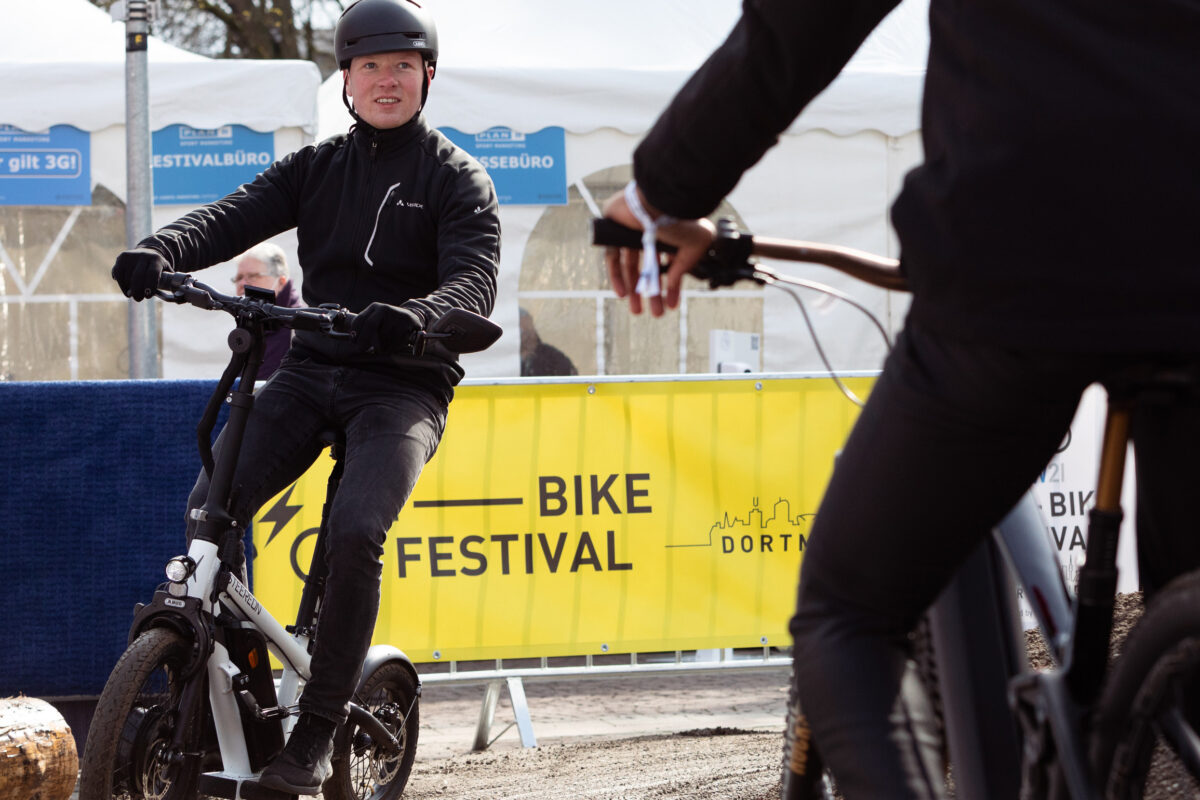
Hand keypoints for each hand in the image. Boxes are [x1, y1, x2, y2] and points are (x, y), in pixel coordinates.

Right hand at [111, 248, 171, 300]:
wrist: (148, 252)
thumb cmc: (158, 268)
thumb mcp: (166, 271)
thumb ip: (170, 282)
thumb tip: (178, 296)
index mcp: (157, 260)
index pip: (152, 273)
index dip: (150, 286)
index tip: (148, 296)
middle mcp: (144, 256)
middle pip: (138, 276)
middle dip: (138, 290)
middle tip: (138, 299)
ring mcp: (132, 256)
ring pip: (127, 276)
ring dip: (129, 288)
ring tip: (132, 294)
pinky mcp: (122, 257)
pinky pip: (118, 273)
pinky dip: (121, 283)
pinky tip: (126, 289)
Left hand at [351, 303, 423, 353]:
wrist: (411, 319)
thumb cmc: (388, 324)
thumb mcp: (376, 321)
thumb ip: (365, 328)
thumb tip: (354, 340)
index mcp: (375, 307)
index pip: (360, 319)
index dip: (355, 332)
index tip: (353, 342)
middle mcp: (385, 309)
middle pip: (370, 325)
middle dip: (364, 339)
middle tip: (361, 349)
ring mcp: (396, 315)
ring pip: (383, 335)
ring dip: (379, 346)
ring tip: (380, 348)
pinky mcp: (406, 323)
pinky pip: (395, 340)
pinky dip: (390, 347)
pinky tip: (391, 346)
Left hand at [601, 189, 715, 316]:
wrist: (662, 200)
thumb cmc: (681, 218)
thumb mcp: (692, 248)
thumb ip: (681, 269)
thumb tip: (671, 287)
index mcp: (669, 232)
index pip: (668, 264)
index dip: (670, 286)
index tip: (671, 305)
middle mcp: (649, 232)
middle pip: (647, 268)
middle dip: (651, 293)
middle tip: (655, 313)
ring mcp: (630, 231)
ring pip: (630, 265)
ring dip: (634, 289)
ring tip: (638, 310)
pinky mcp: (614, 230)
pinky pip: (613, 257)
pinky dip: (616, 276)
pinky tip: (623, 294)